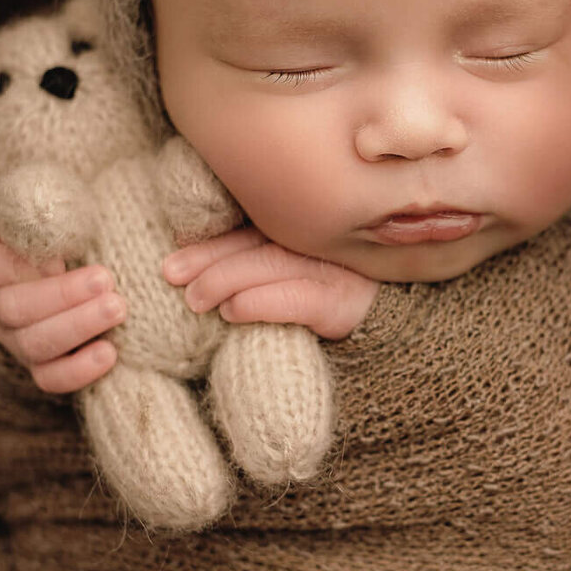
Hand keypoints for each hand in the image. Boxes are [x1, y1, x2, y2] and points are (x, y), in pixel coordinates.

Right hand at [0, 223, 125, 393]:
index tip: (59, 255)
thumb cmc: (60, 231)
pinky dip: (80, 371)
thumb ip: (46, 211)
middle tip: (106, 281)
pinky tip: (110, 353)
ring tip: (117, 309)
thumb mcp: (50, 213)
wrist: (74, 265)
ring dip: (78, 327)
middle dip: (62, 296)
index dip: (18, 265)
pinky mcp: (39, 365)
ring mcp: (13, 339)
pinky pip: (51, 379)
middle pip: (14, 309)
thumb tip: (51, 216)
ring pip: (34, 345)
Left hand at [163, 227, 378, 339]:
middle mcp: (320, 244)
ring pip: (271, 264)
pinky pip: (298, 298)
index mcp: (305, 233)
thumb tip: (198, 275)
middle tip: (171, 274)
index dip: (210, 243)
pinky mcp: (345, 303)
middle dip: (209, 258)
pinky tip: (232, 311)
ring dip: (226, 278)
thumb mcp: (300, 277)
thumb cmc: (338, 307)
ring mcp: (335, 270)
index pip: (250, 231)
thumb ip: (262, 266)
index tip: (172, 259)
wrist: (400, 339)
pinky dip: (260, 302)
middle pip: (256, 243)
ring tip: (194, 298)